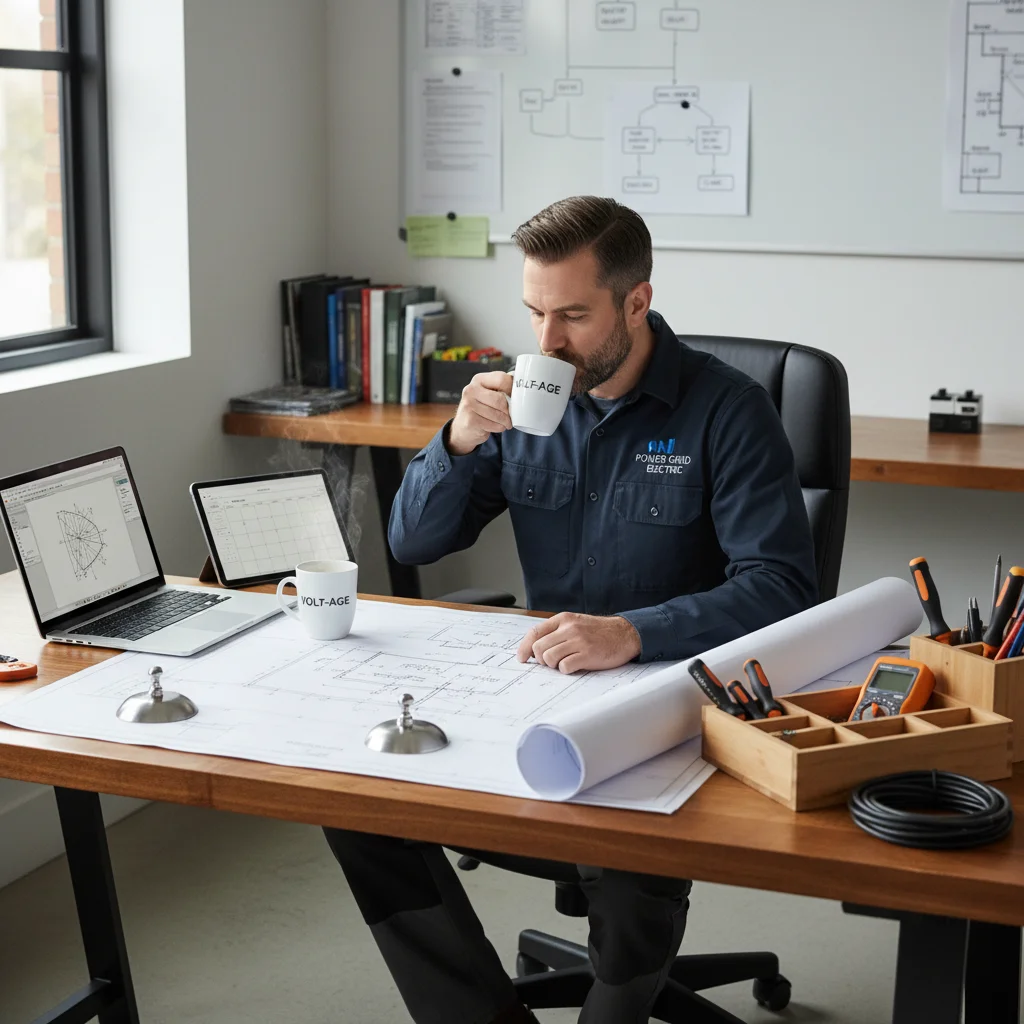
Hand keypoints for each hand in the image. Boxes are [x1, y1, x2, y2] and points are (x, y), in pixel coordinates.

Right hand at [447, 371, 512, 455]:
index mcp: (478, 379)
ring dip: (506, 421)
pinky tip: (496, 426)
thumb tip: (522, 389)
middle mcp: (471, 390)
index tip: (516, 397)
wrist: (463, 427)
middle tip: (510, 415)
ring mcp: (469, 405)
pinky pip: (494, 425)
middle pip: (500, 399)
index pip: (501, 379)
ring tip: (505, 422)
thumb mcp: (488, 394)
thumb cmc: (481, 408)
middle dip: (509, 410)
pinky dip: (499, 428)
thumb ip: (501, 388)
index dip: (512, 389)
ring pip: (498, 414)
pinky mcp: (470, 421)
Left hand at [516, 613, 641, 673]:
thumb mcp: (576, 623)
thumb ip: (557, 632)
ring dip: (554, 665)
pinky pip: (564, 667)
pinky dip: (566, 670)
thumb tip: (535, 649)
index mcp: (564, 619)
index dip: (524, 647)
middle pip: (539, 648)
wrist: (625, 634)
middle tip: (551, 662)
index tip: (522, 657)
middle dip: (541, 659)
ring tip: (565, 662)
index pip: (535, 632)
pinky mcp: (587, 655)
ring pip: (549, 658)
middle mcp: (569, 628)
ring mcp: (578, 641)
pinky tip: (576, 665)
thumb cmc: (599, 632)